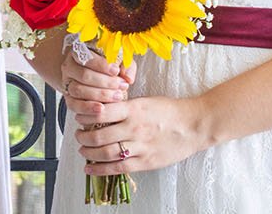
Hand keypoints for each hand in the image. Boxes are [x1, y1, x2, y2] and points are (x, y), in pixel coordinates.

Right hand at [59, 44, 132, 120]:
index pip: (87, 58)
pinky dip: (87, 108)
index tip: (116, 70)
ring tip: (117, 96)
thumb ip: (126, 66)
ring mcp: (67, 84)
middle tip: (122, 86)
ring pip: (79, 90)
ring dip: (100, 95)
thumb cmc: (109, 68)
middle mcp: (69, 68)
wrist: (99, 79)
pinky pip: (74, 105)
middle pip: (84, 75)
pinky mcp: (69, 99)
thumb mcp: (119, 62)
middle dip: (105, 82)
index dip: (102, 65)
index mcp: (78, 53)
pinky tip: (101, 109)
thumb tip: (128, 78)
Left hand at [72, 92, 208, 173]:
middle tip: (77, 135)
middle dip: (82, 137)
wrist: (194, 125)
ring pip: (105, 153)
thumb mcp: (144, 101)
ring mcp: (140, 146)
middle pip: (98, 136)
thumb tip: (101, 110)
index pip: (100, 112)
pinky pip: (118, 168)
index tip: (79, 117)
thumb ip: (124, 106)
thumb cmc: (169, 110)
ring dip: (88, 153)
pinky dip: (100, 169)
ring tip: (82, 150)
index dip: (85, 116)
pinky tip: (89, 169)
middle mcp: (134, 128)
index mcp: (133, 109)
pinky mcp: (146, 162)